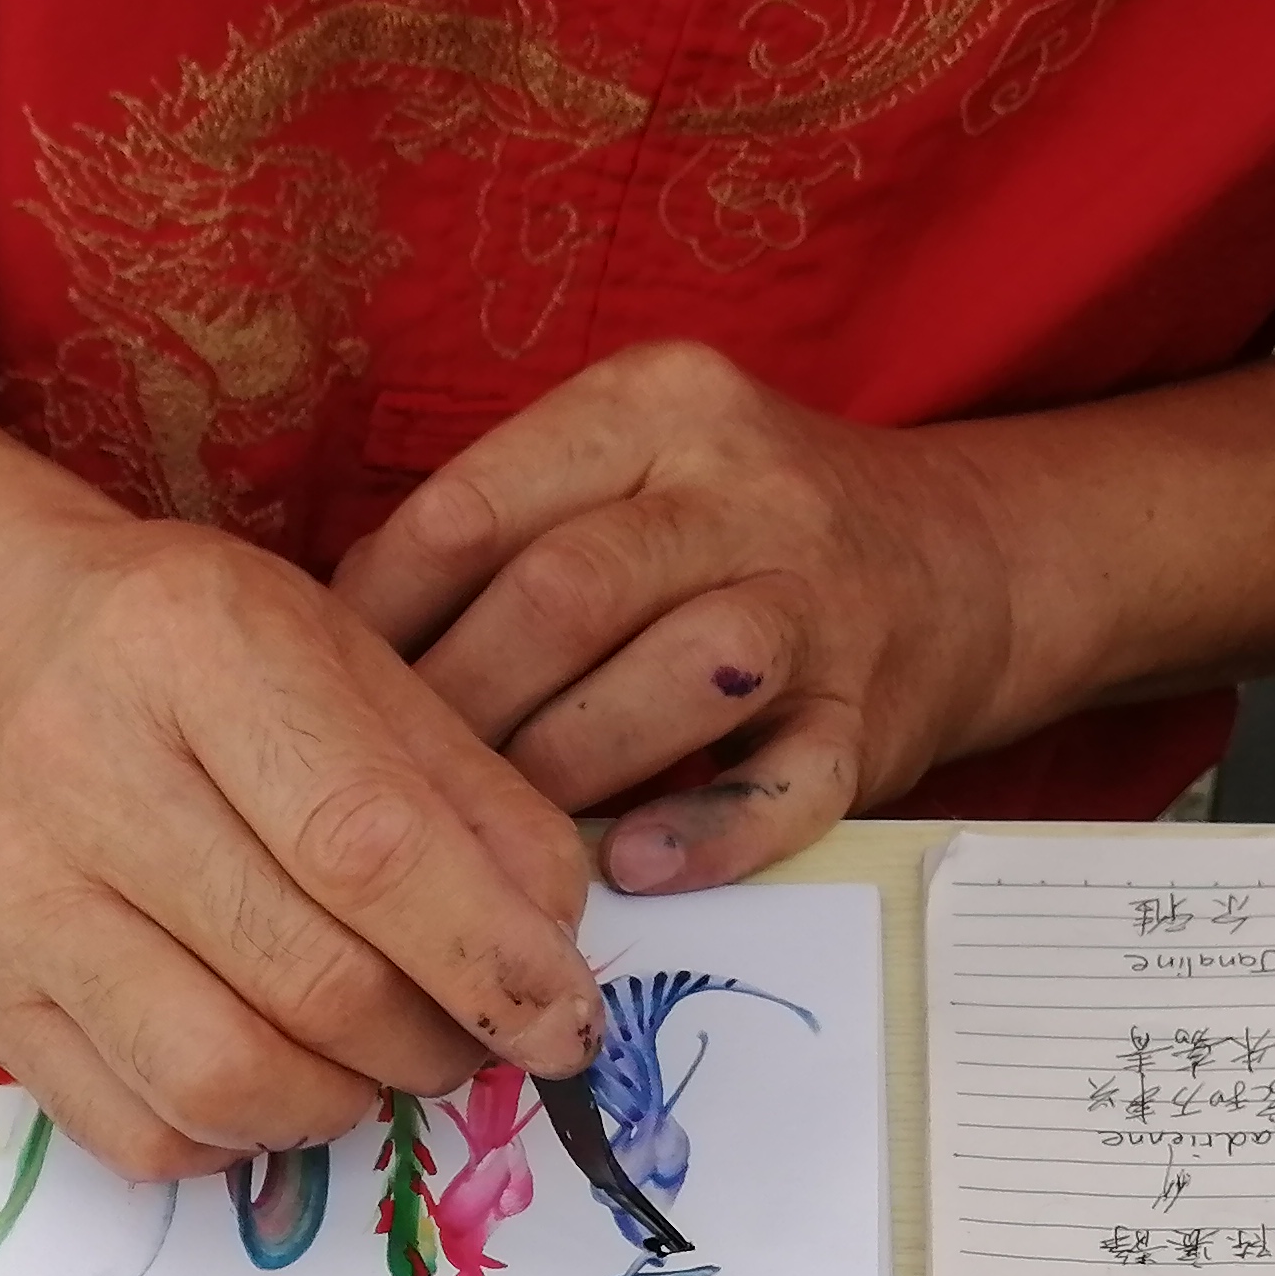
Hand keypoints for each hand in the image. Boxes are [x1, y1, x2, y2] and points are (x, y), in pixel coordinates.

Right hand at [0, 506, 603, 1181]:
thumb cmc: (200, 662)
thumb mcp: (349, 662)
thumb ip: (468, 796)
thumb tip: (550, 956)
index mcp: (194, 648)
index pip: (366, 843)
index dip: (488, 956)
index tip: (566, 1021)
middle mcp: (81, 768)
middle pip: (310, 979)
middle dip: (433, 1042)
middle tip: (468, 1035)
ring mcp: (15, 895)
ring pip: (224, 1080)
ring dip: (342, 1103)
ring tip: (371, 1058)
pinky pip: (145, 1136)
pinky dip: (240, 1138)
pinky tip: (270, 1071)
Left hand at [334, 340, 1030, 897]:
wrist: (958, 561)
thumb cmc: (728, 535)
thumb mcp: (623, 474)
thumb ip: (496, 529)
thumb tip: (327, 640)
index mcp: (654, 406)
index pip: (475, 509)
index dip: (378, 620)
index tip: (317, 702)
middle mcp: (743, 485)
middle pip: (565, 593)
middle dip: (460, 706)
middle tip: (387, 796)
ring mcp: (819, 597)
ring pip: (678, 672)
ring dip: (568, 766)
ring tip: (496, 839)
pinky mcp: (873, 712)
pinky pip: (788, 782)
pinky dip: (707, 832)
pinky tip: (632, 869)